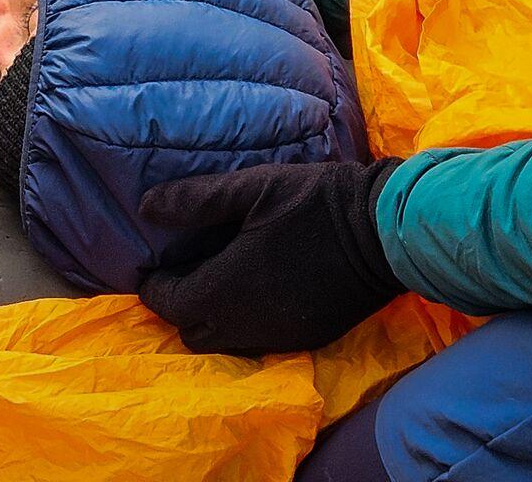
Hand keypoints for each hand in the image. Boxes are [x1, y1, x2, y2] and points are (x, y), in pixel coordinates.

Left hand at [138, 158, 404, 355]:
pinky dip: (243, 325)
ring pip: (224, 344)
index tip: (154, 264)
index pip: (168, 304)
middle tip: (186, 271)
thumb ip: (197, 200)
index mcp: (225, 289)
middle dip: (180, 305)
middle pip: (191, 332)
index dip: (154, 286)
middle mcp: (246, 325)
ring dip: (211, 319)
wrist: (385, 231)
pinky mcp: (305, 339)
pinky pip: (256, 343)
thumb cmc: (314, 202)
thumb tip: (147, 207)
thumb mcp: (252, 187)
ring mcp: (278, 337)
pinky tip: (254, 293)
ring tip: (218, 280)